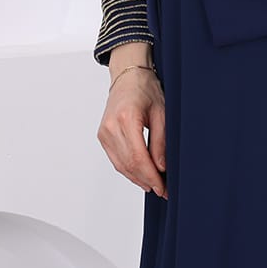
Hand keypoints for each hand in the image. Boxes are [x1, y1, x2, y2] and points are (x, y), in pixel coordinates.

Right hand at [98, 64, 167, 197]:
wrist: (128, 77)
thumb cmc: (146, 90)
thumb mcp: (162, 114)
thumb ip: (161, 142)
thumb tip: (161, 167)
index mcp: (126, 119)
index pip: (139, 157)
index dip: (151, 176)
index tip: (164, 187)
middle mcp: (111, 127)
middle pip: (129, 164)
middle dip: (147, 180)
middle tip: (163, 190)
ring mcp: (104, 132)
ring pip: (121, 165)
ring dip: (138, 178)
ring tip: (155, 185)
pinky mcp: (102, 136)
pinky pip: (116, 159)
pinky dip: (129, 170)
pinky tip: (142, 175)